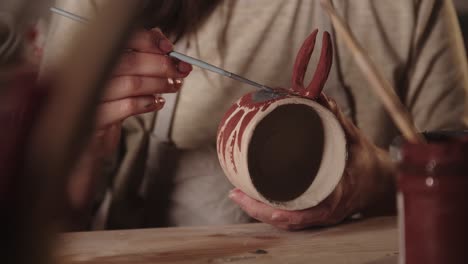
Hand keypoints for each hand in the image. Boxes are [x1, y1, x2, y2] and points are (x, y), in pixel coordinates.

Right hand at [95, 28, 191, 154]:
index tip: (169, 48)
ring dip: (159, 84)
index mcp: (93, 55)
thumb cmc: (108, 104)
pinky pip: (127, 106)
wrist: (89, 139)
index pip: (122, 40)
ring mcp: (89, 95)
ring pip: (132, 84)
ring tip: (173, 86)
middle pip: (130, 62)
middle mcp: (87, 72)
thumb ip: (140, 56)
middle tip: (180, 70)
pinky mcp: (96, 117)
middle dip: (162, 65)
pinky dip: (147, 103)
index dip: (149, 41)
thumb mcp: (123, 78)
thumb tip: (163, 43)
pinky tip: (157, 102)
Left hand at [229, 94, 395, 230]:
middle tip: (234, 193)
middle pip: (285, 220)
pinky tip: (254, 200)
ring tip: (238, 195)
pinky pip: (291, 217)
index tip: (247, 196)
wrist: (382, 181)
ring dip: (260, 212)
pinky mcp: (316, 212)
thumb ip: (337, 120)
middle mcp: (324, 212)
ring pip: (286, 221)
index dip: (270, 210)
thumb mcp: (355, 140)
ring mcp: (319, 215)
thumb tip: (319, 97)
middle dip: (257, 210)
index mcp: (334, 198)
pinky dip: (272, 211)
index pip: (299, 214)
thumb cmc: (367, 163)